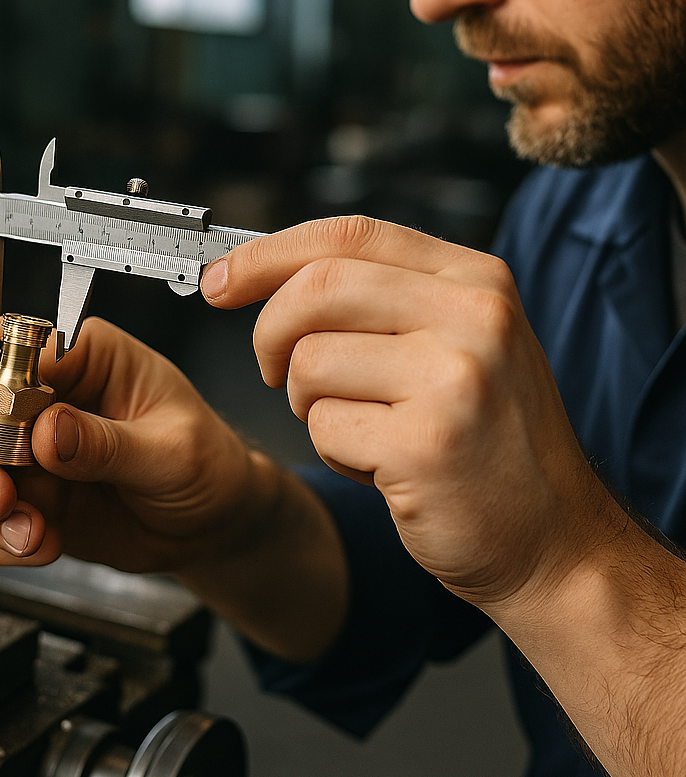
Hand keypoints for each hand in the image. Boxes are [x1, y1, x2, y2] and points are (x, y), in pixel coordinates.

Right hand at [0, 316, 346, 659]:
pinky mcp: (26, 494)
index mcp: (88, 358)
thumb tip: (50, 430)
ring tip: (29, 535)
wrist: (212, 523)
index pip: (16, 355)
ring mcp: (30, 447)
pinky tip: (36, 546)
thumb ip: (110, 444)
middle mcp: (48, 396)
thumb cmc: (207, 464)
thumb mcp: (174, 452)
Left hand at [200, 215, 608, 614]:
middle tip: (274, 371)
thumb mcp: (459, 343)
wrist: (555, 541)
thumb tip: (264, 273)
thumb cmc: (489, 441)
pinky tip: (382, 465)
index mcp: (476, 280)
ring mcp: (456, 379)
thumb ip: (381, 298)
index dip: (268, 255)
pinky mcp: (428, 444)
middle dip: (270, 333)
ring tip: (363, 428)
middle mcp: (474, 316)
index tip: (222, 281)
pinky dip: (334, 450)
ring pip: (309, 362)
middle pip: (317, 288)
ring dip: (310, 404)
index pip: (350, 235)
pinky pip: (324, 426)